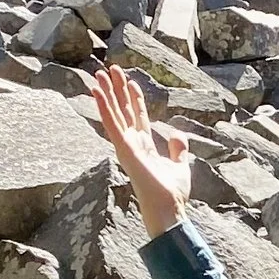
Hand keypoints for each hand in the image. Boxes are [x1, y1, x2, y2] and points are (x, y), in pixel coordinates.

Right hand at [90, 65, 191, 236]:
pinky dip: (104, 107)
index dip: (133, 97)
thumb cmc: (172, 193)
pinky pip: (112, 124)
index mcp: (145, 144)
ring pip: (114, 113)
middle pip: (123, 109)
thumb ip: (178, 149)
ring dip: (106, 93)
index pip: (137, 115)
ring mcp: (126, 145)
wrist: (168, 209)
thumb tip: (177, 134)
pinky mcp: (124, 149)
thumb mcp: (180, 165)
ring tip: (99, 74)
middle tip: (109, 69)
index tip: (129, 80)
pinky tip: (97, 92)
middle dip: (117, 89)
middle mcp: (133, 142)